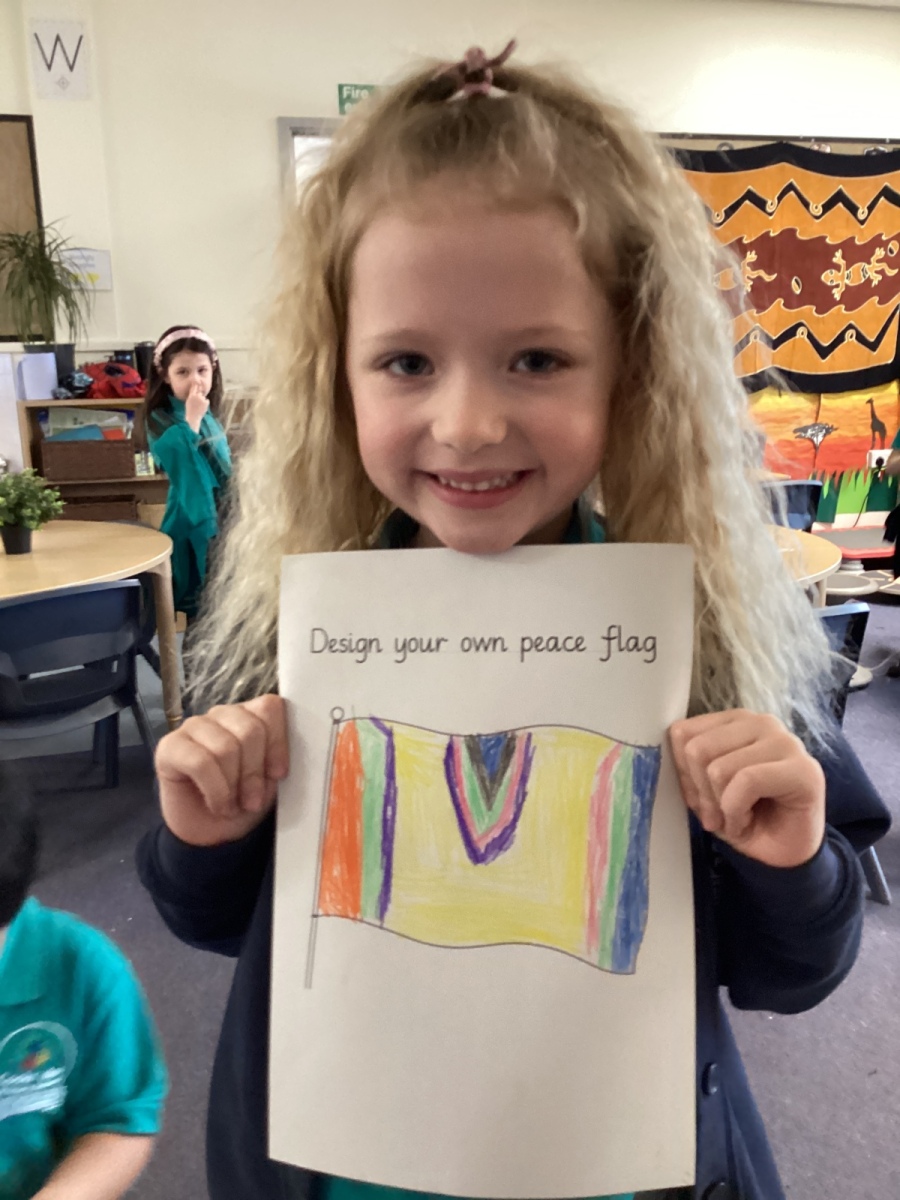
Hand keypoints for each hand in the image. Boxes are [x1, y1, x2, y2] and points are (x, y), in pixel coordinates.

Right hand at [155, 695, 287, 845]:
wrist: (212, 835)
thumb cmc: (244, 802)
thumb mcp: (271, 780)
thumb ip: (281, 756)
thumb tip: (304, 743)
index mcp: (249, 716)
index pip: (269, 707)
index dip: (278, 743)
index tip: (279, 775)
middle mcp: (221, 714)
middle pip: (249, 729)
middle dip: (254, 772)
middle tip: (253, 801)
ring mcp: (193, 727)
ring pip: (226, 747)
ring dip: (233, 786)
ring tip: (233, 805)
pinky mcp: (169, 747)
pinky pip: (200, 762)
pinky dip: (215, 791)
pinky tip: (217, 805)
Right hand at [185, 381, 209, 431]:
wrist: (193, 418)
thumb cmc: (190, 410)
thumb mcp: (188, 401)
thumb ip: (192, 395)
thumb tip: (196, 390)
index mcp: (191, 396)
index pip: (194, 387)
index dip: (196, 384)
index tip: (197, 381)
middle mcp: (197, 396)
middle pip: (200, 393)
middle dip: (199, 396)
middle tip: (197, 404)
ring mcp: (202, 399)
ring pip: (203, 397)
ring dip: (202, 401)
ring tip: (199, 407)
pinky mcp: (206, 402)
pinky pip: (207, 401)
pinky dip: (205, 404)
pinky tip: (202, 408)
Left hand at [668, 710, 824, 867]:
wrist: (784, 856)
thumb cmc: (745, 818)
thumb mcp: (703, 792)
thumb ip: (687, 768)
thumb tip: (663, 756)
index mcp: (734, 722)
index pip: (682, 733)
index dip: (684, 773)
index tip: (702, 797)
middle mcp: (761, 723)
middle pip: (697, 749)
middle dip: (702, 792)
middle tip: (719, 813)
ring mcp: (785, 742)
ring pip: (719, 768)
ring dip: (721, 807)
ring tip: (737, 817)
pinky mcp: (804, 769)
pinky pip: (746, 782)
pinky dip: (737, 812)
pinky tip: (748, 821)